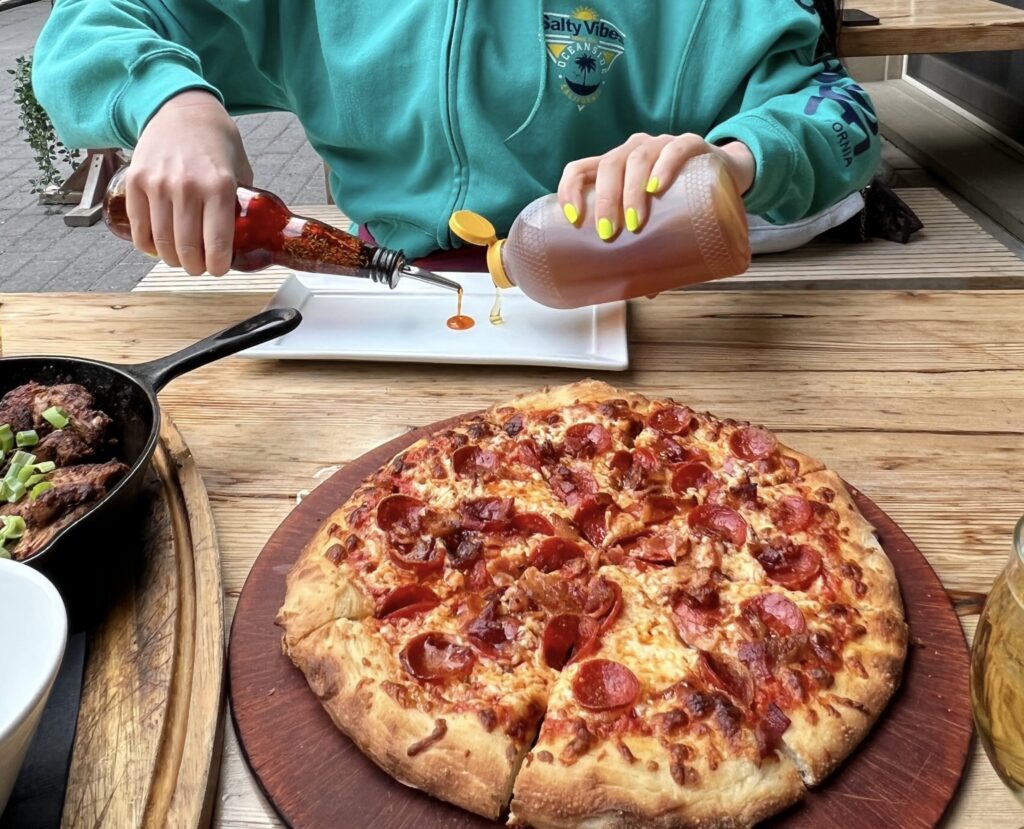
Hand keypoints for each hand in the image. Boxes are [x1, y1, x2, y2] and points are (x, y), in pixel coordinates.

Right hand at [126, 90, 252, 275]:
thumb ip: (242, 204)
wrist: (182, 110)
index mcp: (219, 186)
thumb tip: (247, 238)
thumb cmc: (216, 143)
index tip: (219, 269)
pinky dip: (147, 244)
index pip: (218, 244)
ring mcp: (158, 183)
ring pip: (161, 242)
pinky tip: (157, 246)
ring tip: (180, 258)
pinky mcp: (135, 180)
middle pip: (188, 248)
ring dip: (172, 259)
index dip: (218, 266)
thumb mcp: (240, 172)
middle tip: (199, 267)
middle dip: (195, 267)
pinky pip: (138, 227)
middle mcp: (188, 186)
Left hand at [557, 133, 754, 240]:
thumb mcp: (658, 220)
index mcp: (615, 167)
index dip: (570, 189)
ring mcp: (661, 144)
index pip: (580, 169)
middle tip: (609, 233)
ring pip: (637, 158)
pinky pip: (674, 150)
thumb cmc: (681, 199)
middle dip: (605, 200)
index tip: (572, 219)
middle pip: (609, 165)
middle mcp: (633, 150)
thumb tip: (645, 292)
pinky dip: (664, 167)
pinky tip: (657, 187)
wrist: (725, 173)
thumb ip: (649, 249)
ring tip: (635, 222)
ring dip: (632, 192)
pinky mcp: (691, 144)